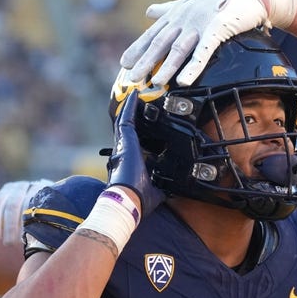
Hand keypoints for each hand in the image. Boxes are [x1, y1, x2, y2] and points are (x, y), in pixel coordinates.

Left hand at [0, 179, 53, 243]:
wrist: (48, 203)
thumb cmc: (21, 212)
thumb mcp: (4, 216)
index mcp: (6, 190)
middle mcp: (20, 186)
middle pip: (12, 205)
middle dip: (8, 226)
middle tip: (8, 244)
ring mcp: (36, 187)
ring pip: (27, 205)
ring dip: (23, 225)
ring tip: (21, 241)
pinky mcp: (51, 194)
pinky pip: (43, 205)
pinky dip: (38, 219)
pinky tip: (36, 232)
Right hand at [107, 89, 163, 215]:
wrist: (128, 202)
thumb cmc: (138, 199)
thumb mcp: (156, 190)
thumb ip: (162, 185)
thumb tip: (174, 188)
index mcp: (130, 161)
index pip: (131, 142)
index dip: (135, 130)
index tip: (139, 121)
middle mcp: (123, 152)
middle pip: (126, 128)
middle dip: (129, 115)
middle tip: (134, 102)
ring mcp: (123, 146)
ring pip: (124, 122)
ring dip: (129, 108)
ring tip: (134, 95)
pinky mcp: (125, 142)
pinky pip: (126, 121)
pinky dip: (130, 108)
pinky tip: (134, 97)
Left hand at [119, 0, 296, 86]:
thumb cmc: (218, 0)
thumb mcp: (189, 3)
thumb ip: (168, 8)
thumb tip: (148, 11)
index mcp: (177, 15)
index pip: (153, 33)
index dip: (139, 48)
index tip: (125, 62)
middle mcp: (184, 19)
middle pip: (161, 43)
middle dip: (146, 61)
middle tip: (132, 77)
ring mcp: (200, 23)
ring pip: (179, 48)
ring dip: (166, 66)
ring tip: (155, 82)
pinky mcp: (217, 29)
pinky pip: (203, 50)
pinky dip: (193, 66)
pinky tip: (183, 80)